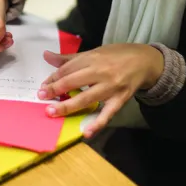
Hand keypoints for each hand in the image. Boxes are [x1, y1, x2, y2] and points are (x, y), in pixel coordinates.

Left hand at [38, 44, 163, 137]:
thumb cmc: (117, 55)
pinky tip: (86, 132)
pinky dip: (97, 123)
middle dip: (55, 90)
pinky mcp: (120, 99)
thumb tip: (46, 55)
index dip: (53, 78)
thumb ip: (69, 58)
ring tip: (52, 112)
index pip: (68, 69)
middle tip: (40, 97)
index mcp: (92, 58)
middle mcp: (100, 72)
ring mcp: (111, 87)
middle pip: (73, 81)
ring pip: (86, 98)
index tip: (43, 86)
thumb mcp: (93, 52)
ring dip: (68, 106)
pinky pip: (107, 113)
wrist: (145, 61)